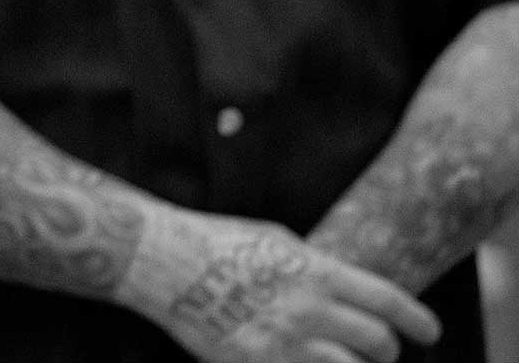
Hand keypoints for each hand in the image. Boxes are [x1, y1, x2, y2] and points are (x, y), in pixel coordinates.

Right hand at [125, 209, 440, 362]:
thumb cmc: (217, 241)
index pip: (387, 301)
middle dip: (385, 350)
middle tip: (380, 350)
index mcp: (316, 272)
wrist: (163, 260)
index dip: (417, 319)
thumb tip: (343, 286)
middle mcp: (308, 309)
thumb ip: (314, 269)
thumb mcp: (276, 241)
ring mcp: (283, 342)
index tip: (428, 332)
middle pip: (376, 343)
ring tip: (350, 361)